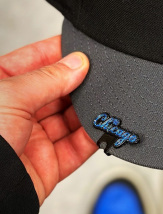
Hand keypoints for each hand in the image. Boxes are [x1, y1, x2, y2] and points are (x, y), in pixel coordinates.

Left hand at [0, 36, 97, 205]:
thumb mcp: (11, 96)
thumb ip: (50, 77)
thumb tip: (78, 63)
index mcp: (0, 88)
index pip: (35, 61)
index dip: (59, 53)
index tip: (81, 49)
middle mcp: (16, 113)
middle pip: (58, 89)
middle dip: (79, 83)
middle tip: (97, 75)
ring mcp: (33, 138)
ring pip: (72, 117)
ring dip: (89, 109)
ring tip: (102, 100)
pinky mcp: (49, 164)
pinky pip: (78, 146)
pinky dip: (94, 136)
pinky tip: (101, 125)